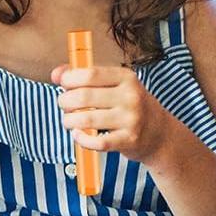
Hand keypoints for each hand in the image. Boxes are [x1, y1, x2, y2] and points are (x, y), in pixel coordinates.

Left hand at [52, 63, 171, 165]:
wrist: (159, 133)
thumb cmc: (129, 106)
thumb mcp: (115, 85)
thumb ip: (85, 76)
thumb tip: (55, 74)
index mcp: (126, 78)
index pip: (90, 74)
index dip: (69, 79)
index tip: (63, 84)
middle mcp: (131, 96)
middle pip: (85, 96)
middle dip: (65, 101)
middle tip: (63, 105)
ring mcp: (131, 119)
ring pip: (87, 120)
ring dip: (69, 121)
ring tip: (68, 121)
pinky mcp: (129, 140)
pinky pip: (97, 142)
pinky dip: (82, 139)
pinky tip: (78, 135)